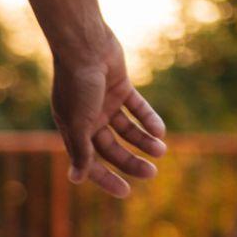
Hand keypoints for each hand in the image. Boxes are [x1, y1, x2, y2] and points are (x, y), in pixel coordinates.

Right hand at [25, 0, 166, 198]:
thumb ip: (80, 151)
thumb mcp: (79, 122)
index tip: (125, 192)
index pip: (90, 162)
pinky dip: (148, 119)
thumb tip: (76, 180)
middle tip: (152, 173)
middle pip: (112, 149)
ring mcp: (105, 103)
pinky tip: (160, 131)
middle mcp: (89, 119)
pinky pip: (137, 108)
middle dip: (131, 162)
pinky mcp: (120, 87)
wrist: (85, 44)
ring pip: (127, 130)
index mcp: (74, 131)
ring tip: (161, 151)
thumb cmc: (78, 84)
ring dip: (144, 141)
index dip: (106, 178)